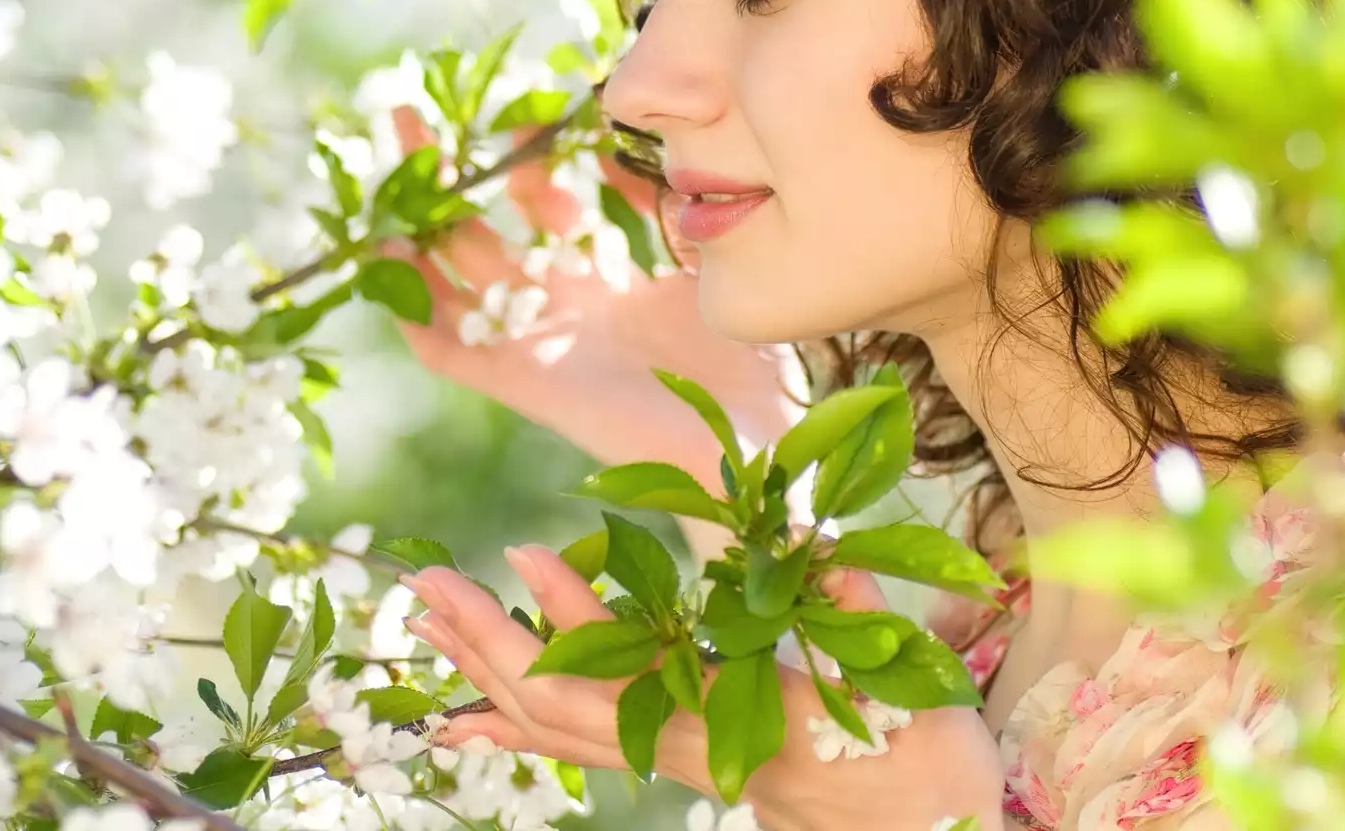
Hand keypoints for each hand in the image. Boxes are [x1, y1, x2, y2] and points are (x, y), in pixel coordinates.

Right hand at [383, 107, 804, 497]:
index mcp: (609, 287)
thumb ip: (672, 215)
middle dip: (446, 179)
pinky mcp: (528, 385)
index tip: (519, 122)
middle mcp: (564, 314)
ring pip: (456, 285)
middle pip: (487, 234)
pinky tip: (382, 267)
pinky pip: (455, 352)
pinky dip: (416, 314)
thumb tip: (644, 145)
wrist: (755, 450)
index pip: (550, 211)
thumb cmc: (752, 373)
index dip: (529, 166)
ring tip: (381, 182)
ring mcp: (542, 347)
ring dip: (414, 233)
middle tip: (409, 118)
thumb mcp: (713, 269)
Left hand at [401, 548, 1006, 830]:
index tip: (527, 551)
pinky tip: (467, 711)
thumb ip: (854, 608)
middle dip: (489, 641)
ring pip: (552, 725)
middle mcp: (681, 743)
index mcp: (732, 716)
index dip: (575, 613)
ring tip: (429, 617)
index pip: (632, 667)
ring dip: (484, 669)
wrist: (915, 828)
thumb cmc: (914, 755)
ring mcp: (664, 756)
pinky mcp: (663, 757)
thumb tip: (824, 542)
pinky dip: (509, 722)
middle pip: (561, 702)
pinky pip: (569, 745)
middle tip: (429, 581)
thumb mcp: (898, 683)